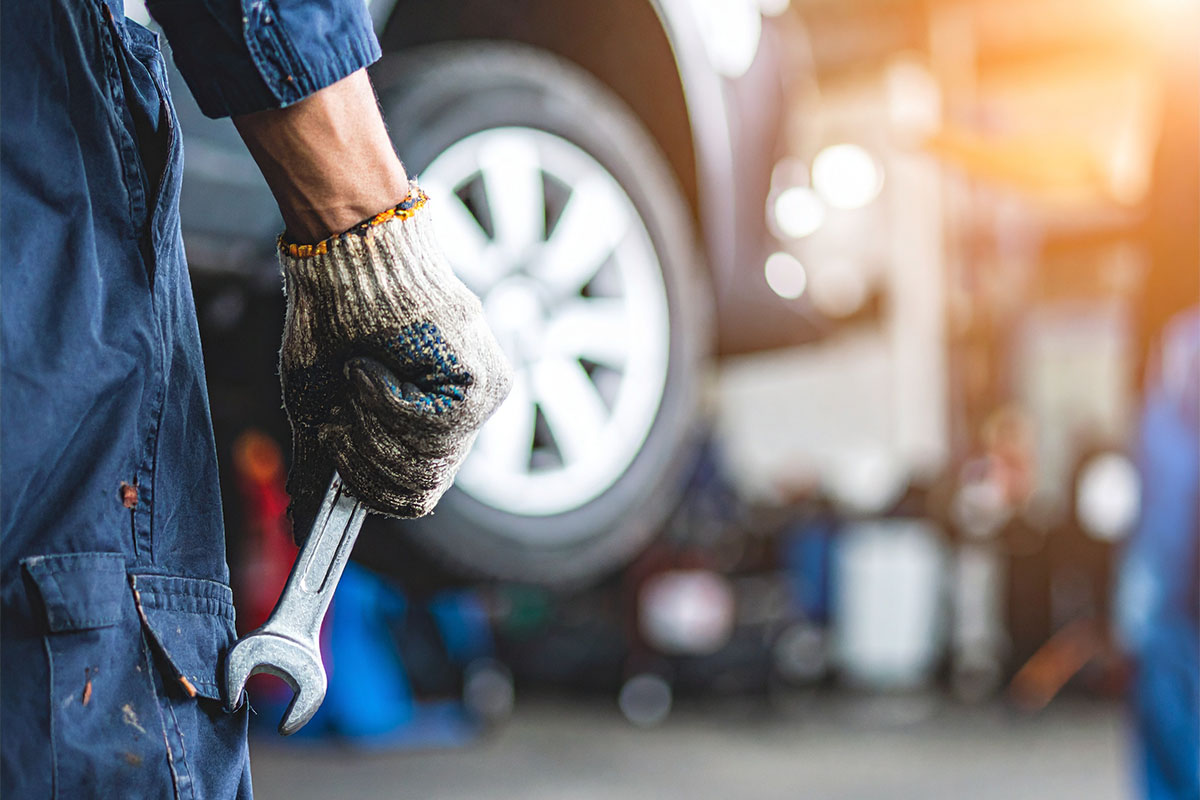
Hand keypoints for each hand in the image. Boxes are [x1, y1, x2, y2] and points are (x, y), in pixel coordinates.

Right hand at [279, 185, 512, 534]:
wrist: (345, 260)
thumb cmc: (333, 322)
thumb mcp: (320, 405)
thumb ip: (323, 463)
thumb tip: (303, 522)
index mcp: (436, 423)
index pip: (417, 494)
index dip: (367, 486)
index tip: (334, 445)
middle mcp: (468, 415)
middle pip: (422, 488)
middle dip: (364, 458)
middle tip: (337, 415)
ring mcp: (483, 398)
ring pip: (425, 463)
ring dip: (371, 425)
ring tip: (356, 378)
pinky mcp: (484, 379)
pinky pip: (432, 428)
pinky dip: (386, 401)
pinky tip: (373, 365)